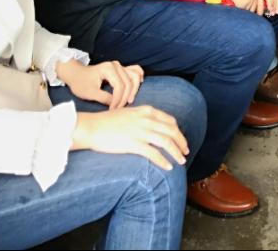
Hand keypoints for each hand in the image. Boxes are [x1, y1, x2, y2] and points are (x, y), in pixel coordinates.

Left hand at [59, 60, 144, 109]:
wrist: (75, 74)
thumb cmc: (80, 82)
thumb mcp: (90, 93)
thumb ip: (104, 98)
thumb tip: (116, 104)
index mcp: (108, 69)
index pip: (119, 86)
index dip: (118, 99)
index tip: (112, 110)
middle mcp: (116, 65)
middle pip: (129, 82)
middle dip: (125, 97)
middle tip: (119, 108)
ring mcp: (119, 66)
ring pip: (135, 76)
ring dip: (134, 89)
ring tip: (129, 100)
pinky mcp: (120, 68)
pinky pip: (135, 70)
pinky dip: (139, 76)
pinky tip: (139, 84)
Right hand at [72, 106, 188, 170]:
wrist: (91, 127)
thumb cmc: (106, 122)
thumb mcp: (129, 113)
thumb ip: (142, 117)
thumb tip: (152, 126)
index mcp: (146, 111)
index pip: (170, 121)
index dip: (178, 132)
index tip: (180, 140)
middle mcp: (146, 119)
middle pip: (172, 132)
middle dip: (181, 143)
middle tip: (185, 152)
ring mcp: (141, 131)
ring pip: (167, 142)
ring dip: (176, 153)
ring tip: (181, 161)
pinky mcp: (134, 143)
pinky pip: (154, 154)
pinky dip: (163, 161)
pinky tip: (168, 167)